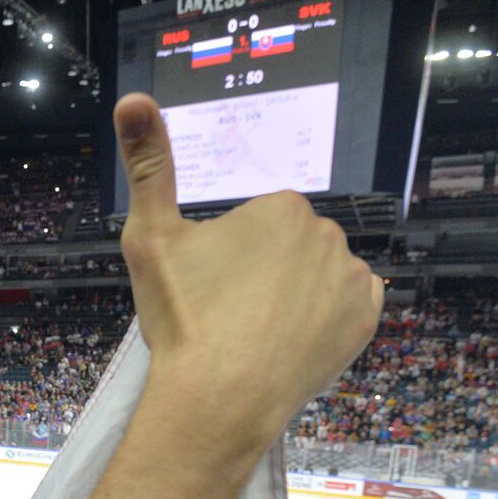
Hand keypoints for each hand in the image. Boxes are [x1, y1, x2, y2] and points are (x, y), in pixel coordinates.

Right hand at [114, 94, 380, 447]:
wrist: (219, 400)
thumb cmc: (184, 319)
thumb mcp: (149, 238)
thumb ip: (147, 166)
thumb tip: (132, 98)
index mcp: (279, 208)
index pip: (254, 226)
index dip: (226, 259)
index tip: (208, 290)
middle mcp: (326, 233)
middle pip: (288, 249)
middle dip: (262, 274)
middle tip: (226, 316)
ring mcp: (351, 278)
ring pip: (316, 278)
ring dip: (293, 297)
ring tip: (255, 336)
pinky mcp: (366, 320)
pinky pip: (347, 307)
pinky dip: (325, 321)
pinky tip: (290, 342)